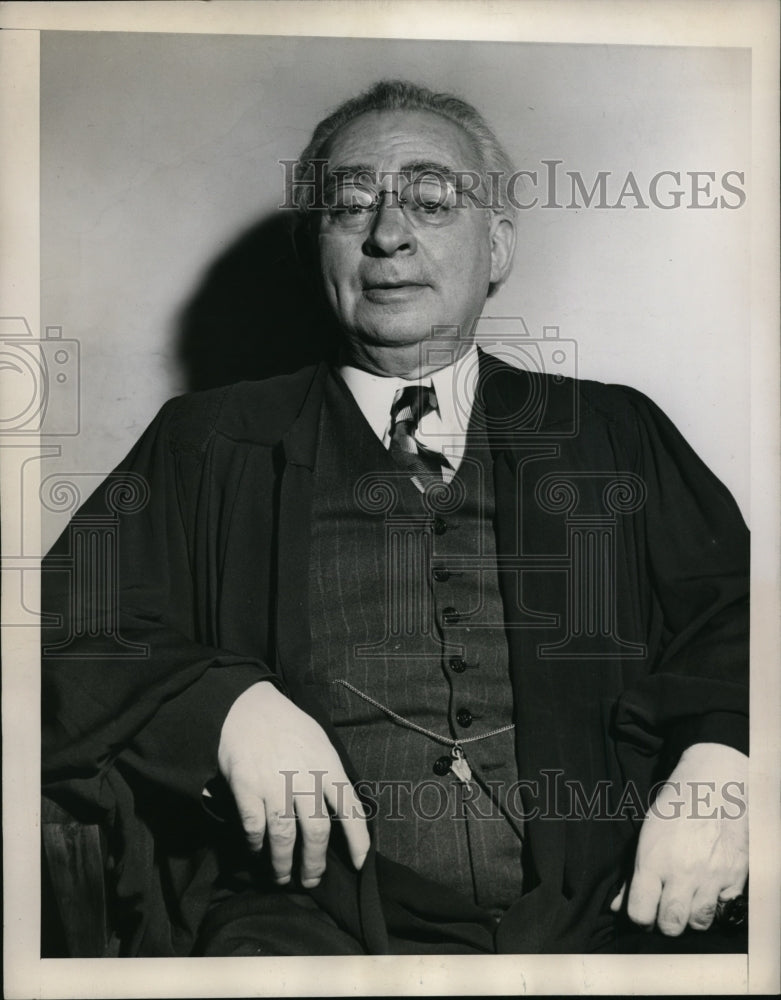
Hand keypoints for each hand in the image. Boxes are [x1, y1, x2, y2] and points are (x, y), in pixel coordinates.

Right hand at [217, 682, 368, 887]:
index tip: (361, 864)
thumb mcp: (320, 744)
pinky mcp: (247, 788)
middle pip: (317, 832)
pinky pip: (255, 828)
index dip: (358, 842)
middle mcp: (305, 778)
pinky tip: (258, 849)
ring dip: (283, 864)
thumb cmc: (288, 728)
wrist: (247, 707)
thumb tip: (342, 814)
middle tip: (312, 880)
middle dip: (315, 864)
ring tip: (282, 878)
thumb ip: (331, 776)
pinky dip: (256, 844)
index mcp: (328, 766)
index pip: (351, 810)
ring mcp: (274, 784)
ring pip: (284, 838)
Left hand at [611, 742, 747, 934]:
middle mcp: (683, 872)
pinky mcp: (736, 877)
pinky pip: (724, 910)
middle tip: (665, 910)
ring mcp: (712, 876)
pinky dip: (715, 906)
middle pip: (671, 926)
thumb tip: (616, 906)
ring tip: (687, 899)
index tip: (643, 912)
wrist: (715, 783)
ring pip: (699, 923)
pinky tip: (708, 890)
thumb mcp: (646, 833)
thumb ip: (632, 874)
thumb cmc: (675, 805)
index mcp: (654, 860)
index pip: (641, 913)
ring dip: (691, 917)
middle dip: (665, 923)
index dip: (639, 918)